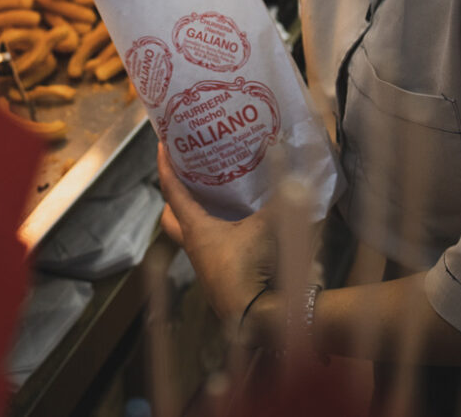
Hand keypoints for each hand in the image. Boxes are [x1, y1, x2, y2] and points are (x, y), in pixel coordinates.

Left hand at [157, 143, 275, 324]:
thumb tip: (299, 175)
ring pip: (189, 233)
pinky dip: (214, 231)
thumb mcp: (269, 226)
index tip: (162, 143)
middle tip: (185, 175)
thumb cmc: (252, 267)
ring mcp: (204, 264)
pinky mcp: (218, 277)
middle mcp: (194, 246)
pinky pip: (208, 247)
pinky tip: (234, 224)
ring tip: (212, 194)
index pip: (171, 190)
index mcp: (196, 228)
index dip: (165, 165)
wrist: (258, 318)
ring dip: (195, 214)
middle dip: (172, 196)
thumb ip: (282, 198)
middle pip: (170, 217)